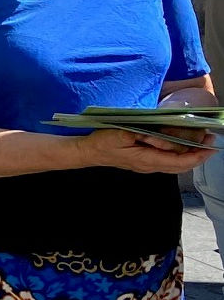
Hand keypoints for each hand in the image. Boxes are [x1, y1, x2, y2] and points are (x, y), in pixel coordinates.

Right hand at [77, 127, 214, 173]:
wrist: (87, 152)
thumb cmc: (102, 141)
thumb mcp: (124, 133)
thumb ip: (146, 136)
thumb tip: (166, 138)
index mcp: (146, 159)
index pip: (180, 161)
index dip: (198, 155)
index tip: (210, 145)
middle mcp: (150, 166)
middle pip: (181, 166)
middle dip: (199, 156)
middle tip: (211, 141)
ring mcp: (147, 166)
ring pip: (176, 166)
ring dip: (191, 156)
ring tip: (201, 142)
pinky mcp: (144, 163)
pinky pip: (168, 163)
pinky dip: (180, 156)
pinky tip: (183, 147)